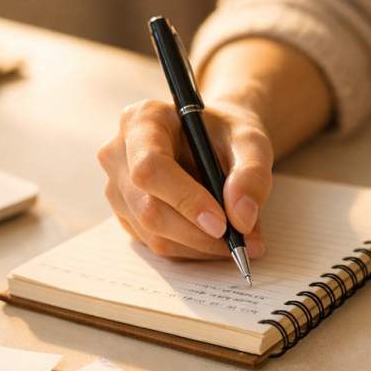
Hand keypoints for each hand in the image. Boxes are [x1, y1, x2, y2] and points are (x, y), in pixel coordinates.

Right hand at [98, 98, 270, 258]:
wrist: (213, 141)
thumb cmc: (226, 134)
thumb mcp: (250, 141)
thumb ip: (252, 173)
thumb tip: (241, 218)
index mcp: (141, 122)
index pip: (149, 168)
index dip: (185, 199)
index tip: (222, 222)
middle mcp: (118, 155)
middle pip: (149, 210)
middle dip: (200, 234)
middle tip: (245, 241)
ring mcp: (118, 189)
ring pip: (155, 235)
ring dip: (202, 245)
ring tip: (241, 234)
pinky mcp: (127, 216)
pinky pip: (159, 244)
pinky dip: (195, 248)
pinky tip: (218, 235)